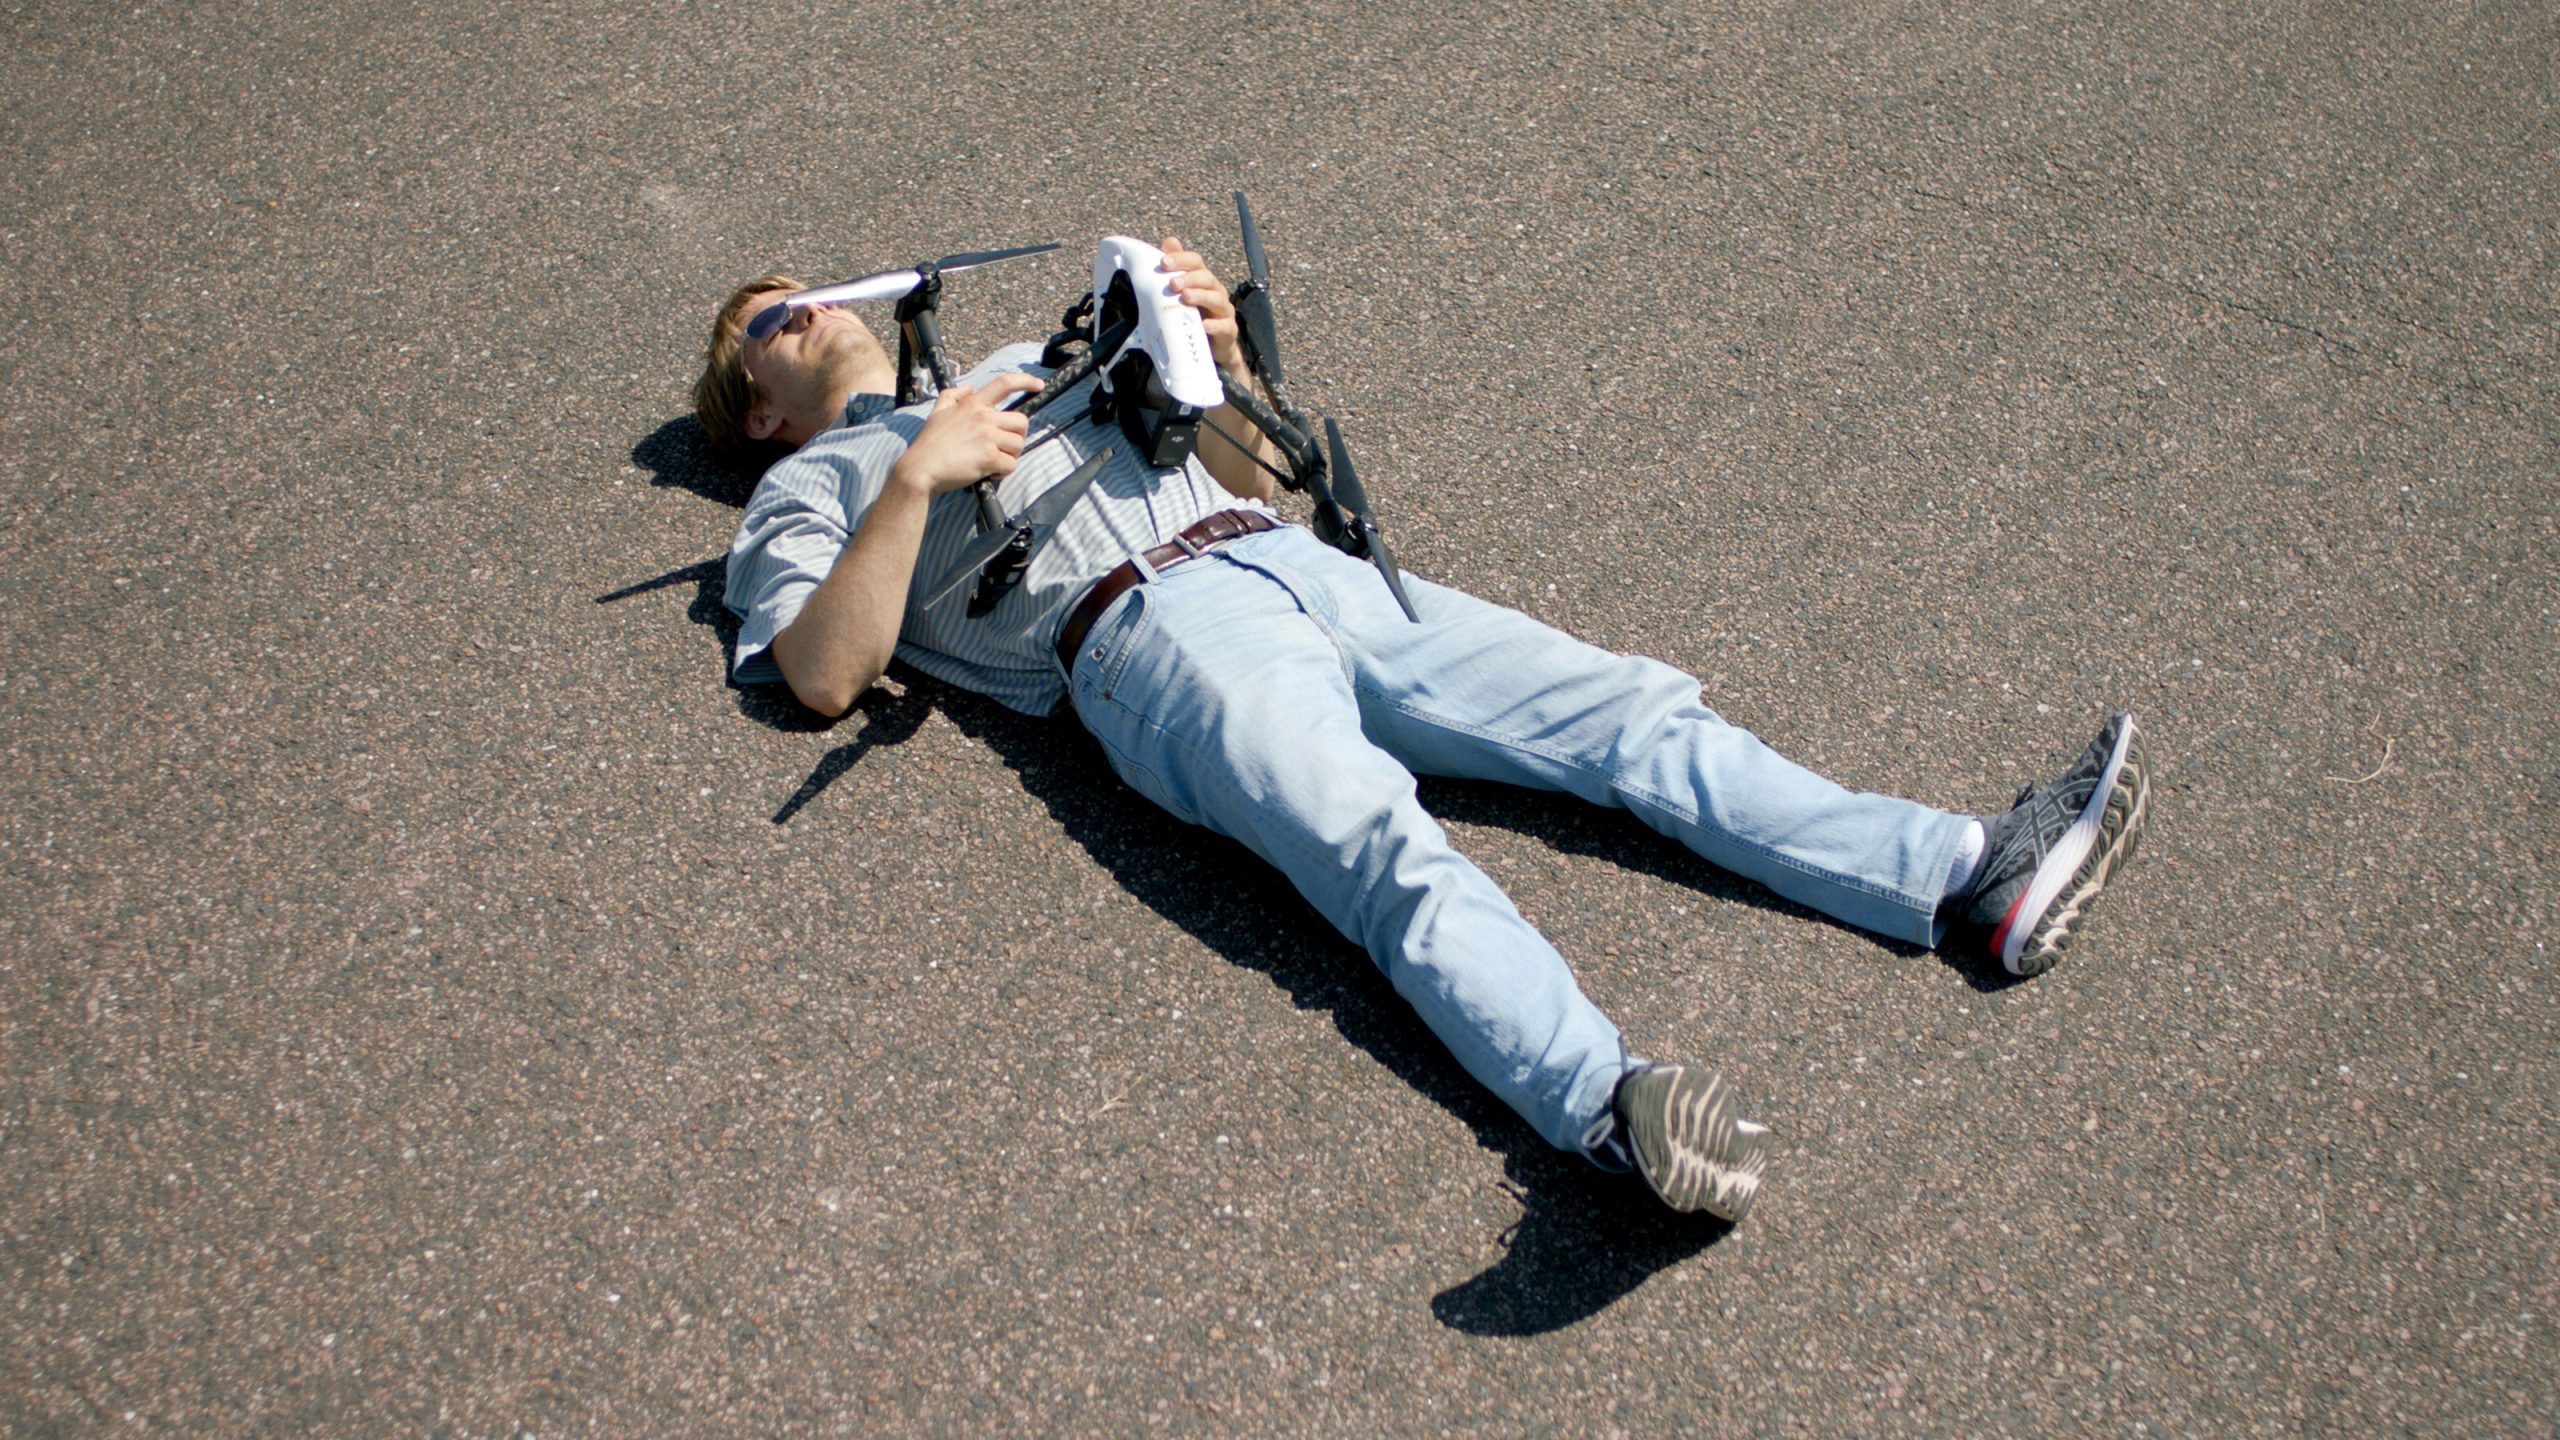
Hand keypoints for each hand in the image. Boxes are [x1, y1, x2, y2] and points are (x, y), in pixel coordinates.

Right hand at [889, 374, 1041, 494]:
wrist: (920, 468)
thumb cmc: (928, 443)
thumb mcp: (937, 412)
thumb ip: (952, 395)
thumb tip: (969, 387)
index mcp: (973, 404)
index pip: (1004, 383)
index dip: (1026, 381)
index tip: (1038, 385)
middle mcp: (983, 416)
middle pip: (1021, 421)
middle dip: (1017, 436)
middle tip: (1003, 447)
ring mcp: (988, 436)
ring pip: (1019, 444)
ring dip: (1010, 456)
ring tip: (992, 461)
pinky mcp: (990, 456)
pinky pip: (1011, 464)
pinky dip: (1003, 472)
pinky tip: (988, 472)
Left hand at [1158, 235, 1244, 377]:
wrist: (1212, 348)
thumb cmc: (1196, 316)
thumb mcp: (1183, 292)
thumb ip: (1177, 268)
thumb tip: (1169, 241)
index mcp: (1203, 280)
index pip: (1196, 262)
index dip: (1181, 259)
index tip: (1163, 262)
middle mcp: (1216, 292)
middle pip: (1207, 278)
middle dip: (1190, 278)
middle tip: (1173, 282)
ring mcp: (1224, 311)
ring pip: (1217, 299)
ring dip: (1201, 296)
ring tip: (1186, 297)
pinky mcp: (1229, 331)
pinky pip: (1225, 326)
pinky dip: (1215, 325)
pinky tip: (1204, 325)